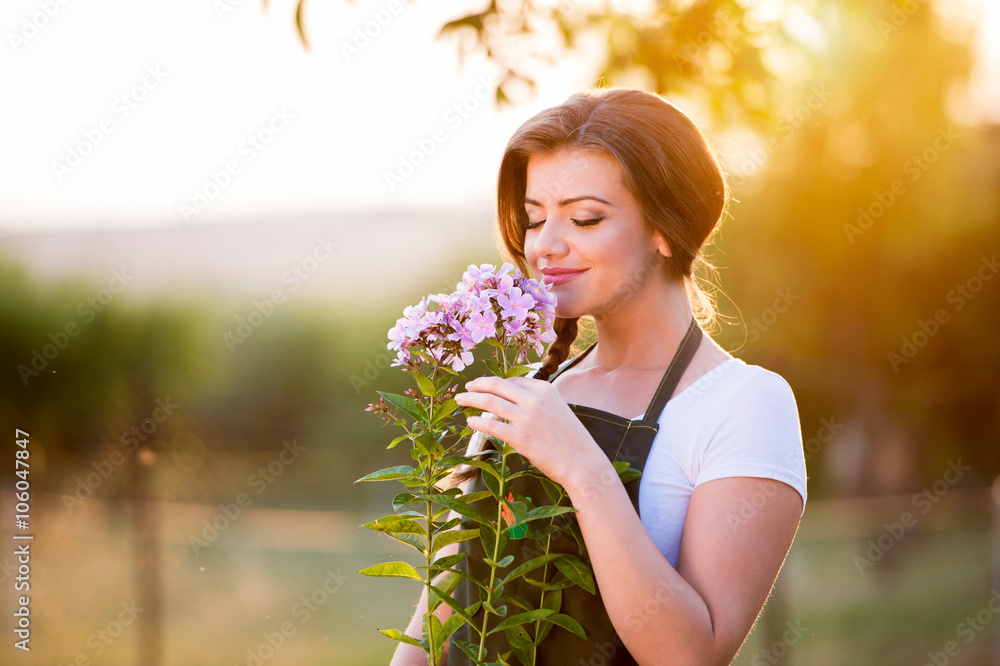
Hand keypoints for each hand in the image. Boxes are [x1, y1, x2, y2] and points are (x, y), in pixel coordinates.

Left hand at [454, 376, 610, 489]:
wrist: (582, 463)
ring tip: (461, 400)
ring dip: (471, 399)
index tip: (484, 385)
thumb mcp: (557, 409)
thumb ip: (538, 401)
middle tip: (466, 387)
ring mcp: (526, 418)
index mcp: (545, 389)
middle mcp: (534, 400)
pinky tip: (470, 422)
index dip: (495, 383)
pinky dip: (477, 422)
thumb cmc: (571, 439)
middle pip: (497, 386)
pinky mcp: (520, 438)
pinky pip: (491, 426)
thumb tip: (514, 398)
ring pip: (490, 403)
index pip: (512, 381)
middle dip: (477, 385)